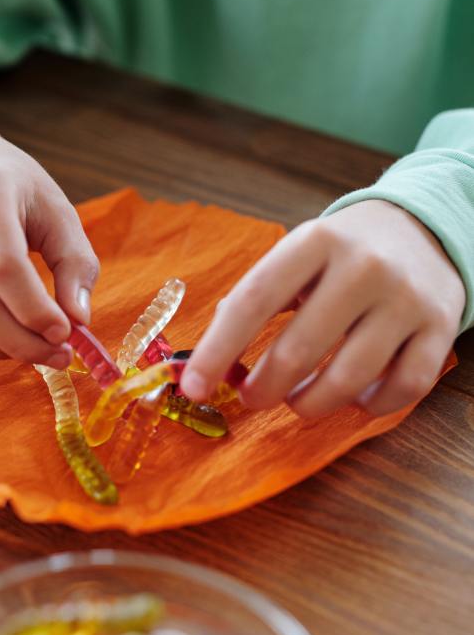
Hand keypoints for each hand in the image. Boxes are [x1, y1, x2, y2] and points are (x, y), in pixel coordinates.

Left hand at [181, 200, 464, 416]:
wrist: (423, 228)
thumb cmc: (342, 255)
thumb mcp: (297, 256)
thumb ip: (256, 299)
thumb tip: (210, 361)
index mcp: (315, 241)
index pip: (254, 301)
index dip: (218, 350)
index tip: (194, 387)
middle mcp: (364, 266)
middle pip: (299, 350)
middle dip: (264, 389)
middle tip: (252, 398)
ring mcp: (406, 298)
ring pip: (349, 380)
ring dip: (311, 404)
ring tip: (299, 401)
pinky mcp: (440, 327)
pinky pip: (402, 389)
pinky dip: (371, 407)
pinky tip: (355, 398)